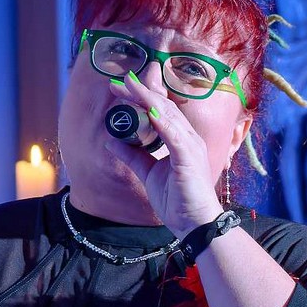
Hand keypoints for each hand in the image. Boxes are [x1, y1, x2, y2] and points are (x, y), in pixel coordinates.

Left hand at [102, 70, 226, 236]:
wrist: (194, 224)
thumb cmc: (178, 201)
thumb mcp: (149, 174)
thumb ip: (133, 157)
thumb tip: (111, 142)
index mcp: (181, 140)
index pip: (160, 111)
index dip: (141, 97)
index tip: (120, 88)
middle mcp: (189, 138)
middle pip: (162, 107)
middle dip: (139, 92)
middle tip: (117, 82)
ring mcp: (191, 146)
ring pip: (166, 114)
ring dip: (146, 98)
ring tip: (127, 87)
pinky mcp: (189, 158)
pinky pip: (174, 135)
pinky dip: (160, 120)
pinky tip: (147, 108)